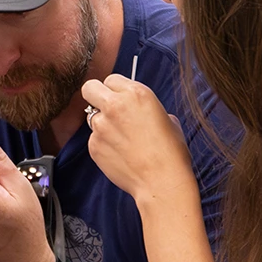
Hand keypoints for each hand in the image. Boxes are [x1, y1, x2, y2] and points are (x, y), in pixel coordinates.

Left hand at [81, 75, 194, 203]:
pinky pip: (94, 139)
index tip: (120, 99)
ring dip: (102, 124)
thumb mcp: (167, 119)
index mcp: (136, 93)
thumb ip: (146, 109)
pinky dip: (103, 145)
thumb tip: (140, 112)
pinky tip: (120, 155)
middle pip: (90, 88)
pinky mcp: (94, 146)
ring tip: (121, 140)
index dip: (116, 90)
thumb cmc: (171, 152)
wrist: (162, 182)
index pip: (111, 79)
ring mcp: (101, 126)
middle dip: (96, 96)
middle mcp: (115, 105)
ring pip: (91, 116)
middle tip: (106, 109)